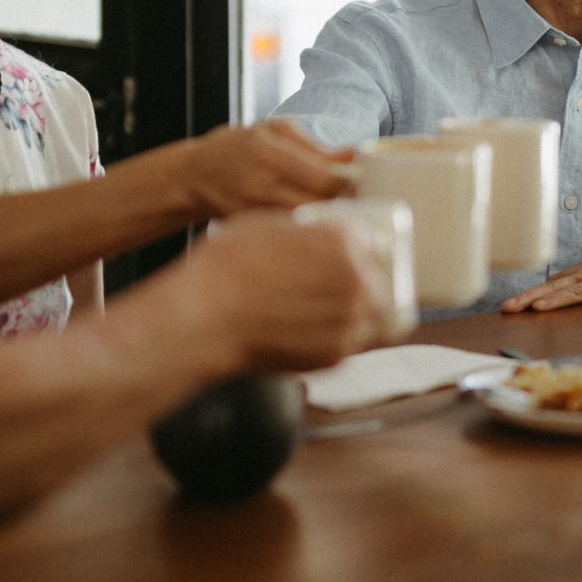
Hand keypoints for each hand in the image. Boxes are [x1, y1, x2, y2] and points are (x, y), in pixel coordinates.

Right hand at [181, 120, 353, 217]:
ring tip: (348, 214)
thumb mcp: (273, 132)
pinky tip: (321, 226)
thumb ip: (314, 147)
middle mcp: (259, 185)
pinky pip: (293, 235)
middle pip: (321, 204)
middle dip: (348, 203)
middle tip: (367, 200)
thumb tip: (357, 157)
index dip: (352, 183)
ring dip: (333, 220)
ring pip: (310, 223)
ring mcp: (254, 212)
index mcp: (267, 153)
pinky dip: (311, 231)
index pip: (324, 177)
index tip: (370, 182)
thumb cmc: (237, 148)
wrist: (192, 178)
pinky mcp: (254, 232)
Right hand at [194, 212, 383, 370]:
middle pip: (374, 280)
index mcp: (344, 242)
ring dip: (351, 311)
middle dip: (358, 281)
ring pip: (368, 315)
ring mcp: (348, 322)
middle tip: (331, 284)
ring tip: (320, 309)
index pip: (370, 241)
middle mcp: (356, 281)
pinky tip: (308, 329)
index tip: (346, 254)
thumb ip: (307, 233)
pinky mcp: (334, 356)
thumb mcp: (269, 225)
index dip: (355, 248)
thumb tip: (316, 237)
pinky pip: (348, 343)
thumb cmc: (227, 269)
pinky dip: (335, 336)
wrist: (207, 318)